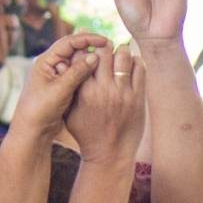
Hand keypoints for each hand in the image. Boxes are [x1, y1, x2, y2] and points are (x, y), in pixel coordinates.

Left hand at [16, 31, 105, 136]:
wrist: (33, 131)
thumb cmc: (40, 110)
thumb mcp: (60, 90)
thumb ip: (77, 72)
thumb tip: (94, 56)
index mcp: (45, 61)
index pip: (68, 42)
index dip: (87, 39)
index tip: (104, 41)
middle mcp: (50, 65)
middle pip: (73, 50)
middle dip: (91, 48)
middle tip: (109, 49)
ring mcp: (56, 76)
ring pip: (77, 62)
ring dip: (90, 61)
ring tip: (108, 61)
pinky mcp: (62, 87)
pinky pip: (77, 75)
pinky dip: (88, 73)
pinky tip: (100, 75)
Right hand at [65, 44, 146, 164]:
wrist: (109, 155)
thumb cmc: (87, 133)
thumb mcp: (70, 113)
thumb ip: (68, 89)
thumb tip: (63, 64)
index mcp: (85, 92)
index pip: (83, 57)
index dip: (85, 49)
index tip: (89, 50)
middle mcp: (103, 90)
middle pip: (104, 51)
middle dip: (104, 47)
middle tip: (105, 49)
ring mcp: (122, 93)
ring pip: (123, 56)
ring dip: (121, 52)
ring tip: (119, 54)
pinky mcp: (137, 98)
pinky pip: (139, 69)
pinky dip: (135, 61)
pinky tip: (131, 64)